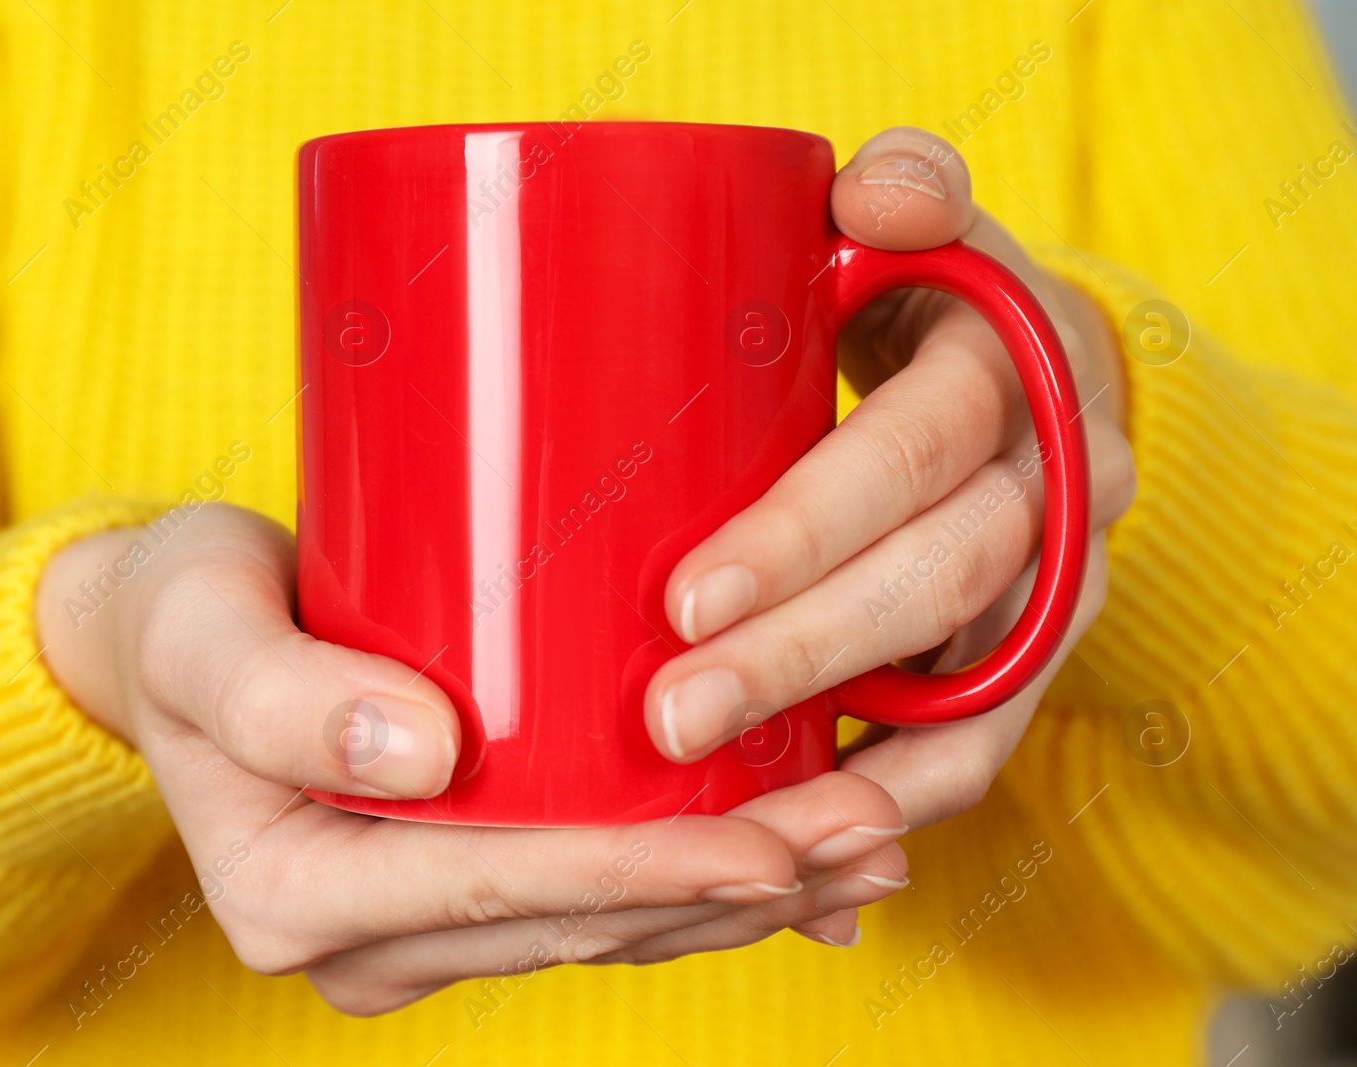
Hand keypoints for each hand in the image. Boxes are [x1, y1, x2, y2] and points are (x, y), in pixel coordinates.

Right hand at [37, 504, 910, 1014]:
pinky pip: (591, 902)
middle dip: (735, 885)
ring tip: (868, 848)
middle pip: (584, 919)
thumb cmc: (182, 616)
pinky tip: (800, 878)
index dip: (645, 873)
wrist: (165, 640)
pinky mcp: (454, 890)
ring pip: (607, 925)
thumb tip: (424, 755)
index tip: (768, 846)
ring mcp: (415, 927)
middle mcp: (362, 941)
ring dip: (744, 894)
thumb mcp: (199, 630)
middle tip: (872, 832)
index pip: (506, 889)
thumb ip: (282, 695)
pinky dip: (695, 888)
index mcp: (298, 901)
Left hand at [645, 127, 1133, 859]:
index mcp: (1019, 371)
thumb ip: (907, 194)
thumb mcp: (924, 226)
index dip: (809, 528)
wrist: (1021, 380)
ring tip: (738, 829)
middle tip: (672, 717)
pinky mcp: (1024, 663)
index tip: (687, 600)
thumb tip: (876, 193)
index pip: (917, 450)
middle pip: (939, 582)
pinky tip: (811, 858)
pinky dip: (899, 806)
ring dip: (852, 764)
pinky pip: (978, 753)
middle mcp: (1059, 491)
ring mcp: (1052, 590)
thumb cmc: (927, 300)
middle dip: (803, 658)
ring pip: (969, 693)